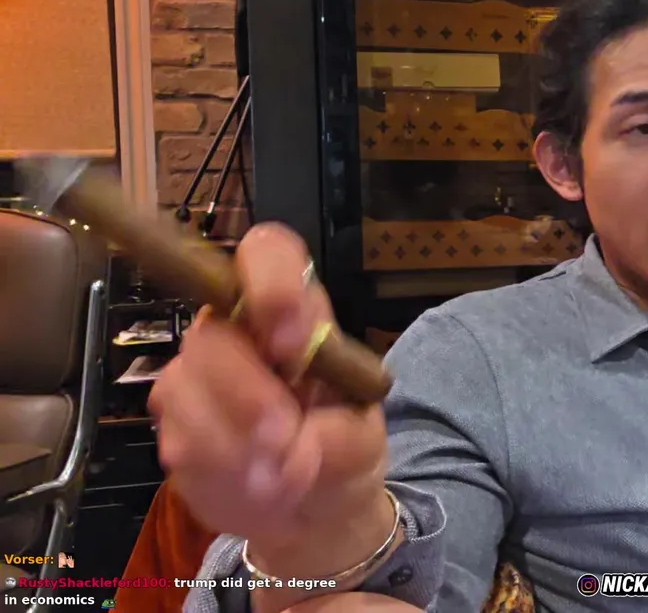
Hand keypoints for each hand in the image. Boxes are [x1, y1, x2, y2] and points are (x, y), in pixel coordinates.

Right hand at [149, 223, 392, 572]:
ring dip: (236, 442)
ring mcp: (195, 372)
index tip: (291, 342)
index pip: (267, 254)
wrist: (309, 504)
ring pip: (186, 388)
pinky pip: (179, 436)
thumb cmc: (339, 448)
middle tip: (286, 439)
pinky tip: (252, 482)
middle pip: (214, 334)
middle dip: (249, 394)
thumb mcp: (364, 443)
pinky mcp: (171, 420)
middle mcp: (236, 328)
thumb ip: (342, 436)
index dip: (270, 284)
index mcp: (294, 310)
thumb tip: (302, 441)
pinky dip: (219, 468)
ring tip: (281, 476)